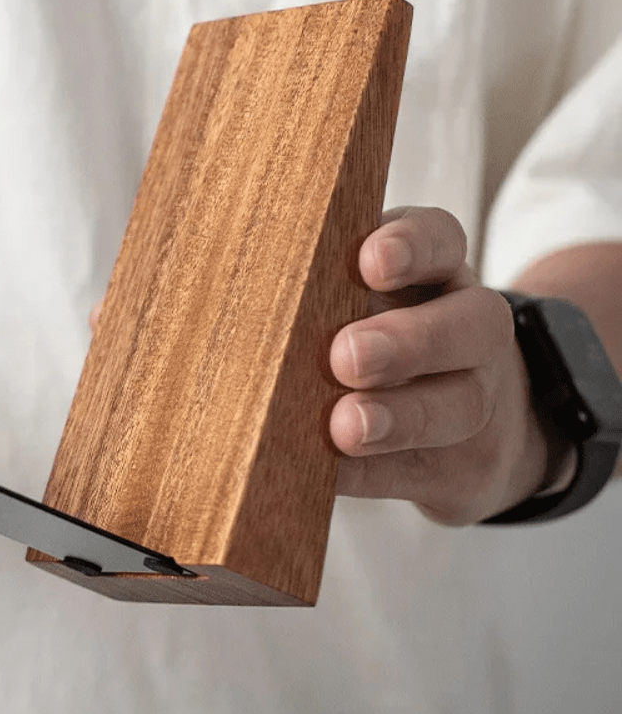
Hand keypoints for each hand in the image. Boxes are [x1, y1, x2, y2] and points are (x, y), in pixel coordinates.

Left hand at [328, 207, 560, 524]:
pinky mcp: (462, 468)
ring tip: (346, 427)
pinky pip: (421, 470)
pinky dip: (371, 473)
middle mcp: (469, 330)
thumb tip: (236, 289)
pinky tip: (330, 471)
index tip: (369, 261)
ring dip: (397, 418)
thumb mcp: (357, 296)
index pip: (441, 240)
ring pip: (457, 405)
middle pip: (468, 324)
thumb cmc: (376, 340)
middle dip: (407, 340)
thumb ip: (315, 285)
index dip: (412, 246)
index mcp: (437, 273)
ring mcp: (477, 400)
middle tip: (346, 356)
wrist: (464, 430)